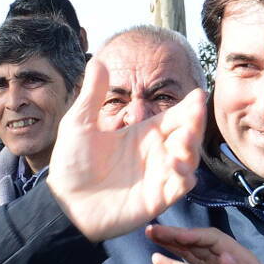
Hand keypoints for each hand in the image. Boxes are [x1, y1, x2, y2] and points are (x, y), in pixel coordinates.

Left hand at [48, 60, 205, 241]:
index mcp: (143, 133)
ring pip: (189, 160)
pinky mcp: (158, 198)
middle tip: (196, 112)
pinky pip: (180, 187)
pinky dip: (185, 178)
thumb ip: (92, 94)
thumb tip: (98, 60)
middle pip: (188, 135)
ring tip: (184, 141)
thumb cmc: (72, 164)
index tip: (197, 94)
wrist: (65, 202)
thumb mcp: (80, 123)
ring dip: (192, 149)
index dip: (189, 107)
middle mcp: (157, 153)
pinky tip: (178, 169)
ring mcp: (159, 176)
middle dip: (196, 124)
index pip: (175, 116)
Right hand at [148, 223, 263, 263]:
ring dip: (170, 244)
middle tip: (151, 229)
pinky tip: (156, 259)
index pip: (211, 239)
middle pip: (195, 243)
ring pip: (188, 254)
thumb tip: (224, 257)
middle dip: (175, 235)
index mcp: (236, 256)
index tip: (174, 235)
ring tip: (150, 236)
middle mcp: (223, 260)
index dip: (192, 235)